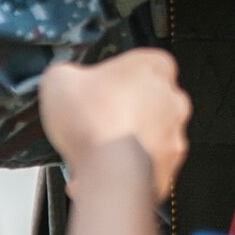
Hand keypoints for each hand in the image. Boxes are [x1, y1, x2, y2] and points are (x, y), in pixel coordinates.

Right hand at [40, 51, 191, 202]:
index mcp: (153, 67)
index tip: (95, 87)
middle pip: (146, 99)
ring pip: (148, 133)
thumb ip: (65, 73)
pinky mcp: (170, 164)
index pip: (141, 63)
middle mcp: (172, 99)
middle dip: (121, 109)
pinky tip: (102, 168)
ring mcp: (175, 133)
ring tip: (95, 148)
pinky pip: (146, 163)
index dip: (114, 76)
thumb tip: (64, 79)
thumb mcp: (59, 80)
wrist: (110, 172)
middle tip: (92, 119)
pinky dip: (127, 166)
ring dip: (125, 139)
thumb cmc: (93, 123)